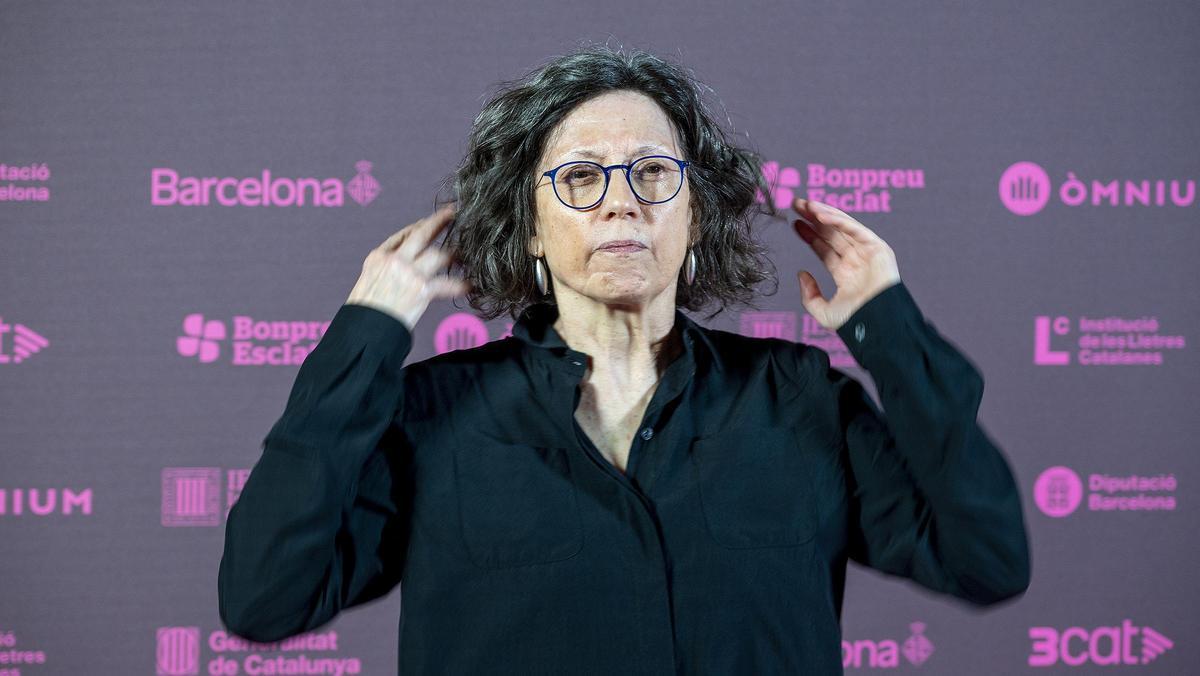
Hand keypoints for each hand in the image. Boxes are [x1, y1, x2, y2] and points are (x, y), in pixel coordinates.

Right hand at [345, 203, 470, 331]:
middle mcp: (394, 260)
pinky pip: (447, 284)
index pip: (402, 235)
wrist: (363, 329)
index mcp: (378, 257)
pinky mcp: (421, 289)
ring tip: (466, 255)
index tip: (430, 223)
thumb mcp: (368, 281)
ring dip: (454, 255)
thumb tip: (404, 266)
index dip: (419, 227)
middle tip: (453, 213)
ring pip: (439, 255)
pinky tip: (470, 285)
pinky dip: (460, 285)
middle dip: (439, 221)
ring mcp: (409, 273)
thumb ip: (386, 270)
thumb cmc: (365, 311)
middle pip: (422, 234)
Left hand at [791, 198, 901, 330]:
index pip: (825, 248)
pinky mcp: (878, 247)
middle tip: (796, 204)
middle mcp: (856, 260)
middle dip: (814, 218)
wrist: (876, 323)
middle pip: (831, 233)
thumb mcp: (824, 311)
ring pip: (842, 227)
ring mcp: (867, 253)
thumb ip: (809, 295)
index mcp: (846, 274)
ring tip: (805, 204)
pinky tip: (820, 214)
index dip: (810, 234)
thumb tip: (801, 274)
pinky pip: (855, 229)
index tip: (795, 223)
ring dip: (823, 213)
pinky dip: (838, 219)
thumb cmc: (855, 322)